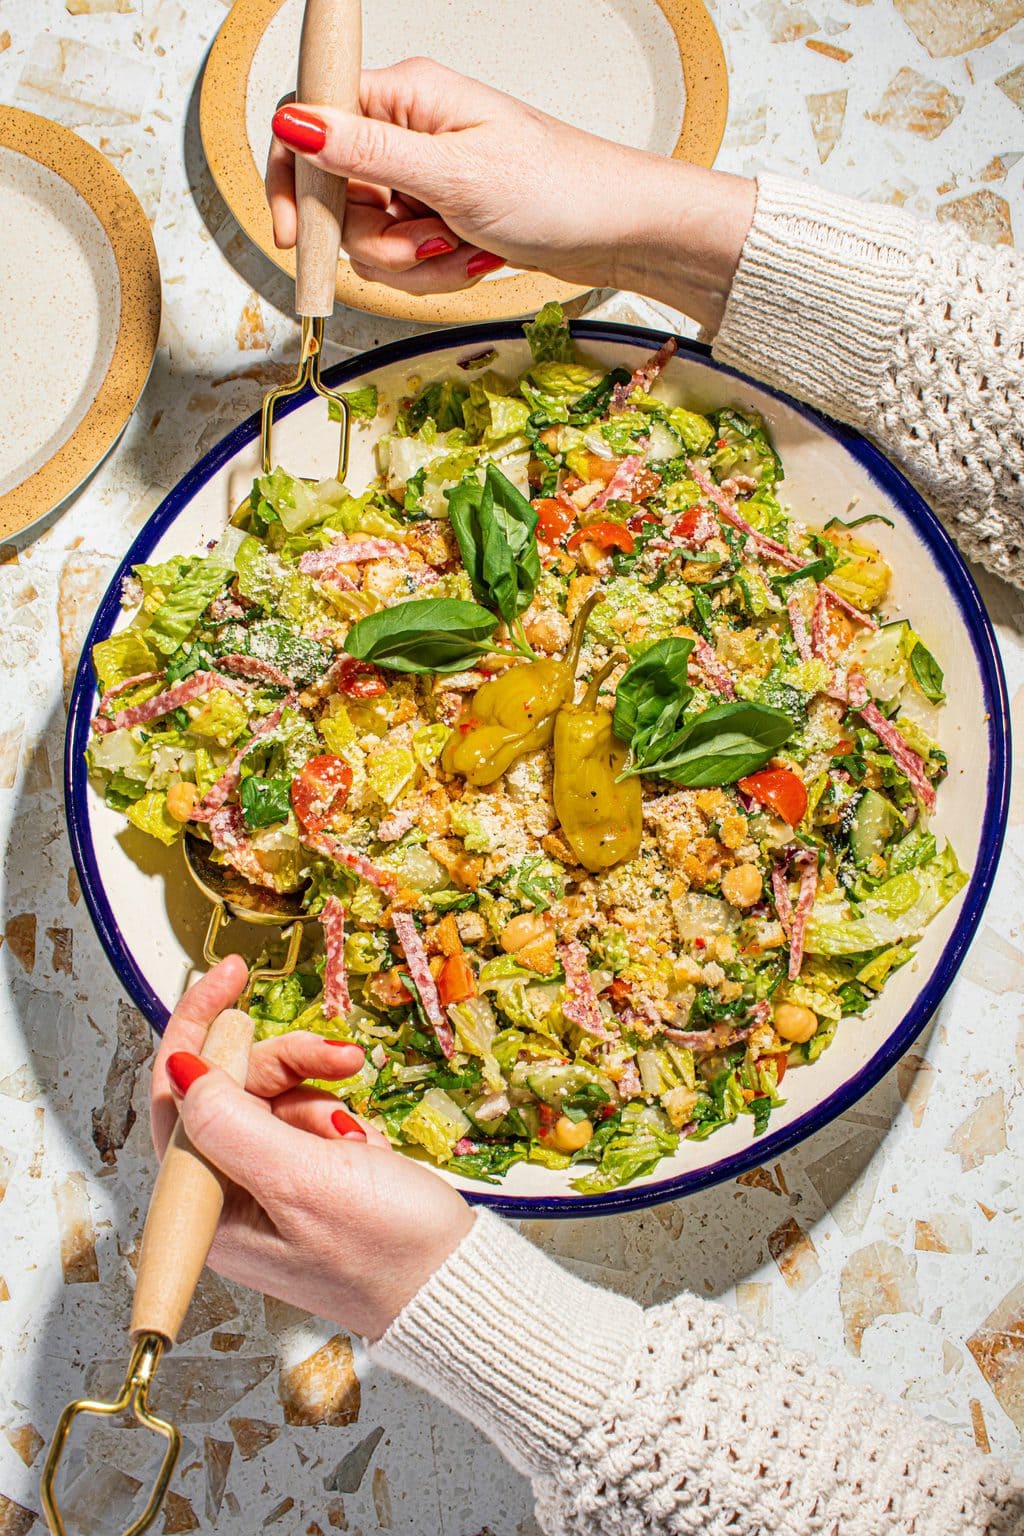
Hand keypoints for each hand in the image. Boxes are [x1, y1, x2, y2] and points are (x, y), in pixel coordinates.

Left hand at [150, 956, 473, 1339]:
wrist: (452, 1284)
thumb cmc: (385, 1253)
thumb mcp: (302, 1179)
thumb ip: (232, 1122)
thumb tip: (181, 1068)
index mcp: (208, 1211)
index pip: (176, 1097)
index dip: (199, 1028)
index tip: (231, 977)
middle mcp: (227, 1199)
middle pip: (230, 1088)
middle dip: (286, 1065)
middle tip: (339, 1057)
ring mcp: (266, 1188)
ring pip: (272, 1096)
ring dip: (319, 1094)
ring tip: (358, 1130)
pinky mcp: (303, 1180)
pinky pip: (305, 1118)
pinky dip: (337, 1116)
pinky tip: (364, 1146)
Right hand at [265, 57, 754, 329]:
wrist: (617, 231)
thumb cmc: (558, 188)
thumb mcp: (454, 174)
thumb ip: (366, 152)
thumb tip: (295, 123)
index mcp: (404, 96)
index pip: (309, 121)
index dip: (292, 179)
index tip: (292, 233)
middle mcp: (406, 131)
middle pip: (335, 195)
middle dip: (374, 239)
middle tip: (425, 243)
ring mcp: (422, 177)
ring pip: (368, 237)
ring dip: (411, 262)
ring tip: (462, 250)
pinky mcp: (438, 216)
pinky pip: (403, 258)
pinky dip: (432, 273)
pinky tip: (472, 260)